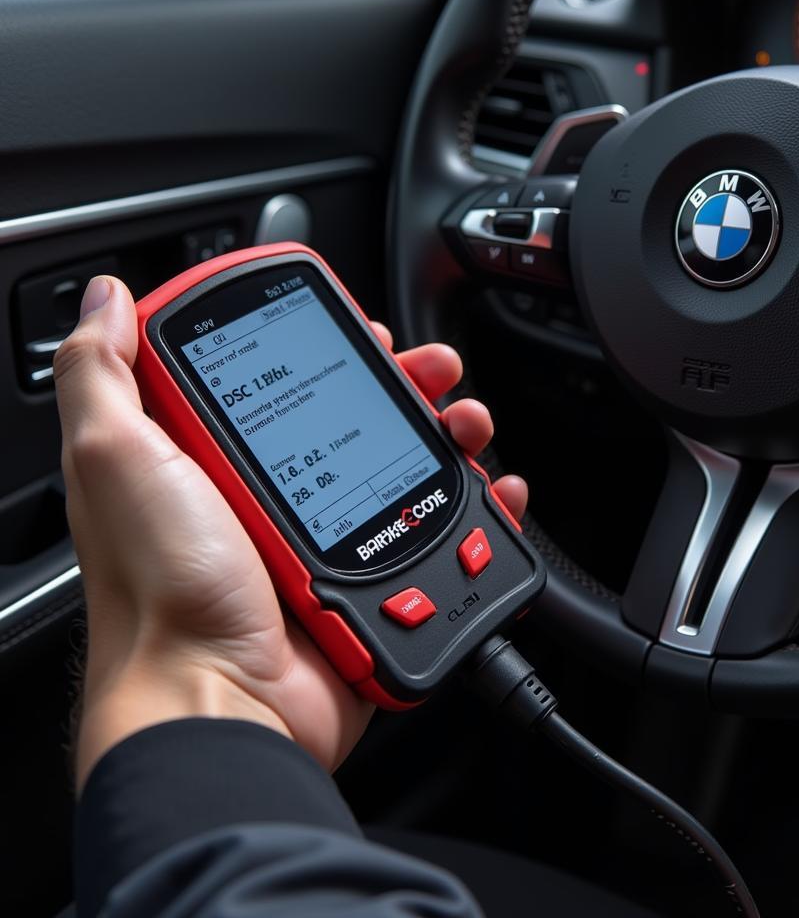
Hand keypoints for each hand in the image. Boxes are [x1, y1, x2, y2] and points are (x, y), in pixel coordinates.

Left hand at [56, 275, 527, 788]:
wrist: (223, 702)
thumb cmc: (164, 591)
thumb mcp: (115, 462)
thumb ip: (101, 373)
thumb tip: (107, 299)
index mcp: (222, 462)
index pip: (291, 383)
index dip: (332, 349)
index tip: (364, 331)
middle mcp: (282, 498)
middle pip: (365, 420)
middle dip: (410, 385)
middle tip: (436, 371)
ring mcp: (334, 543)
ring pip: (412, 472)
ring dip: (453, 437)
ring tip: (470, 425)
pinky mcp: (375, 585)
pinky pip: (441, 537)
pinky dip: (479, 511)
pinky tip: (493, 490)